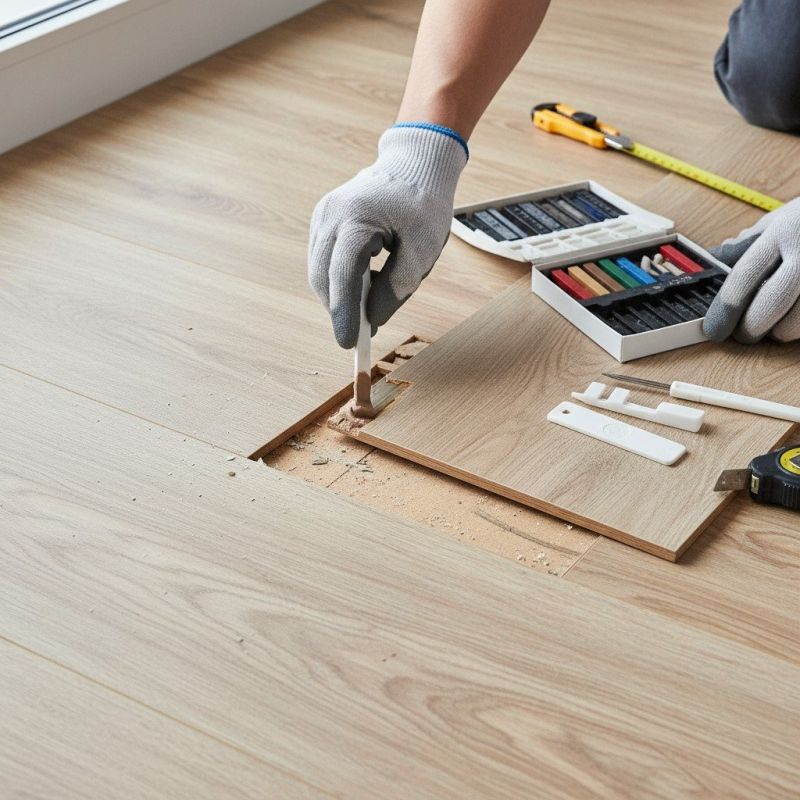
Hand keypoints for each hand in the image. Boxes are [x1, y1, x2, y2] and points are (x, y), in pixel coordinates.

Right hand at [308, 124, 466, 347]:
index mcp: (357, 220)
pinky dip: (337, 279)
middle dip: (338, 309)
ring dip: (337, 295)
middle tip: (358, 334)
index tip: (348, 343)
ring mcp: (323, 216)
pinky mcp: (323, 219)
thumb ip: (397, 287)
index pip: (342, 276)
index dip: (344, 313)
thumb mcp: (422, 250)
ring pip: (319, 270)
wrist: (415, 163)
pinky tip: (360, 287)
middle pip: (323, 277)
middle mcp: (330, 216)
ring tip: (364, 310)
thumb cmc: (423, 204)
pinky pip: (323, 258)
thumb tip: (372, 319)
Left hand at [704, 198, 799, 342]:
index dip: (725, 310)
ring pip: (797, 322)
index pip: (744, 277)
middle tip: (744, 334)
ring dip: (782, 331)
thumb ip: (750, 243)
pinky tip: (796, 316)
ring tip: (777, 325)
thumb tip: (715, 263)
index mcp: (784, 232)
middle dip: (751, 328)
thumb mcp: (781, 219)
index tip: (715, 328)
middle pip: (771, 304)